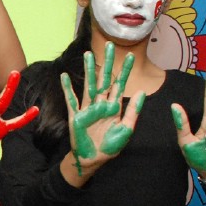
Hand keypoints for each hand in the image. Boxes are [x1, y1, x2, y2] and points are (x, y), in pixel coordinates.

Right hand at [63, 42, 143, 175]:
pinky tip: (64, 76)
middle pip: (104, 79)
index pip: (120, 85)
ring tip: (88, 54)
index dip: (124, 70)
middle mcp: (101, 104)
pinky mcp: (76, 116)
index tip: (129, 55)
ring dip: (88, 70)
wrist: (93, 160)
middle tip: (109, 45)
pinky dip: (67, 88)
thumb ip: (133, 111)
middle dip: (107, 63)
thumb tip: (142, 91)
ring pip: (89, 85)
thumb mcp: (126, 130)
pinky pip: (71, 100)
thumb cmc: (110, 147)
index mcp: (114, 107)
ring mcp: (88, 109)